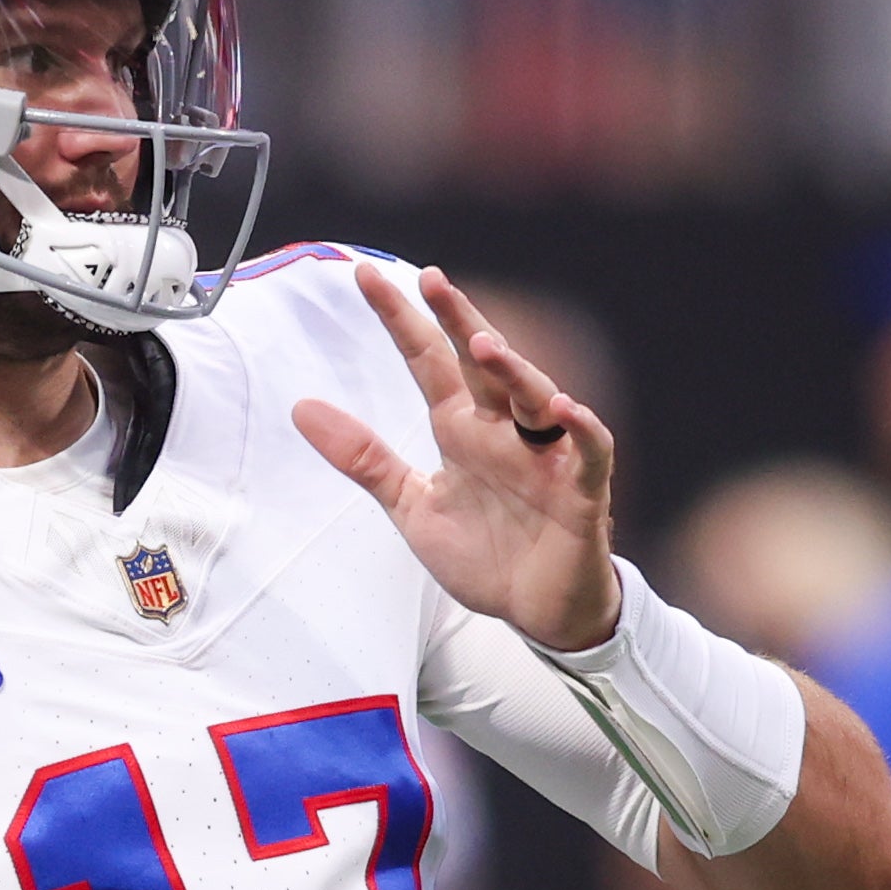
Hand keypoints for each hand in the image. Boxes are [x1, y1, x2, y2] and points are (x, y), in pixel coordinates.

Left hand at [291, 265, 621, 653]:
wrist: (538, 613)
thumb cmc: (485, 554)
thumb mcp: (412, 504)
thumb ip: (364, 458)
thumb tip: (301, 407)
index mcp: (463, 430)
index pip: (428, 363)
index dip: (401, 321)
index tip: (365, 276)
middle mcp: (505, 432)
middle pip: (485, 365)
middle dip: (461, 321)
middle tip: (432, 280)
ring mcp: (546, 458)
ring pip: (535, 398)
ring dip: (513, 370)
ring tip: (483, 346)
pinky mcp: (582, 493)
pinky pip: (589, 452)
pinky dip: (581, 430)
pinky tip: (565, 409)